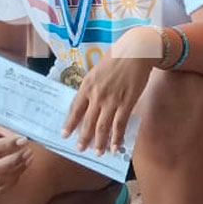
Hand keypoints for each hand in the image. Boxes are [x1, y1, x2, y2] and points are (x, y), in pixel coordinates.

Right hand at [0, 118, 31, 193]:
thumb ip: (6, 128)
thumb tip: (21, 135)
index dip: (9, 144)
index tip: (24, 140)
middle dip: (13, 161)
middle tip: (27, 151)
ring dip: (17, 169)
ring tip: (29, 156)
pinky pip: (2, 188)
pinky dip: (15, 178)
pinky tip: (23, 165)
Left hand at [62, 29, 157, 153]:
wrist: (137, 50)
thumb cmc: (118, 55)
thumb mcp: (98, 68)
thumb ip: (92, 84)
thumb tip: (88, 99)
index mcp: (87, 85)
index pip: (75, 109)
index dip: (70, 124)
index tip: (65, 135)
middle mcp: (97, 95)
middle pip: (87, 122)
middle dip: (83, 138)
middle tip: (81, 149)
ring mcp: (112, 101)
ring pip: (103, 127)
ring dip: (100, 142)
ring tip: (98, 153)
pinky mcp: (127, 103)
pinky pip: (120, 124)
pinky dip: (117, 138)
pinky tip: (116, 147)